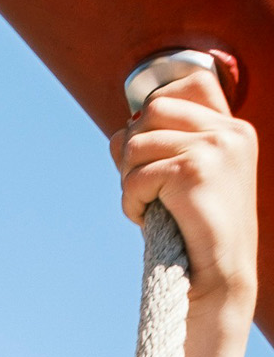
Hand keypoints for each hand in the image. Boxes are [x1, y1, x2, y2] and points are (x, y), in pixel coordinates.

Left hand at [112, 68, 258, 316]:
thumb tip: (122, 127)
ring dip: (130, 179)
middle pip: (152, 109)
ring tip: (151, 203)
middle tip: (147, 184)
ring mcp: (214, 148)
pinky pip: (134, 176)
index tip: (155, 144)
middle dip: (135, 148)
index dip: (159, 105)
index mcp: (234, 128)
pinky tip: (149, 218)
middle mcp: (230, 132)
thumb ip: (162, 141)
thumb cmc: (195, 226)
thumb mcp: (185, 172)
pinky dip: (130, 201)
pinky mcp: (192, 170)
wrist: (218, 274)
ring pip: (135, 143)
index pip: (192, 81)